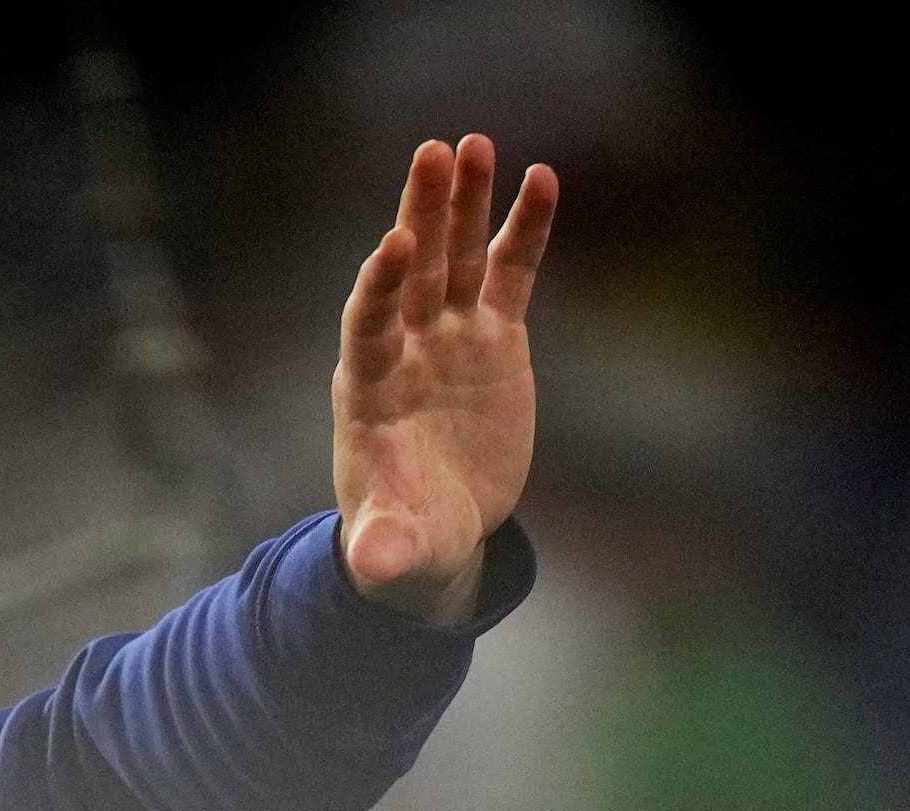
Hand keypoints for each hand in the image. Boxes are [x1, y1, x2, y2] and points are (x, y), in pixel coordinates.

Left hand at [334, 134, 556, 623]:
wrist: (436, 531)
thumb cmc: (404, 539)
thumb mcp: (393, 553)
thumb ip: (382, 550)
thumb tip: (372, 567)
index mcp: (369, 391)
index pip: (368, 325)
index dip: (378, 287)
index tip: (391, 245)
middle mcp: (405, 350)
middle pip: (410, 270)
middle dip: (420, 214)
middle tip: (432, 152)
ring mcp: (450, 338)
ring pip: (456, 258)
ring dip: (464, 203)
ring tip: (475, 144)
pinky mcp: (493, 338)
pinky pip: (509, 273)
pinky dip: (523, 229)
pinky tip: (541, 178)